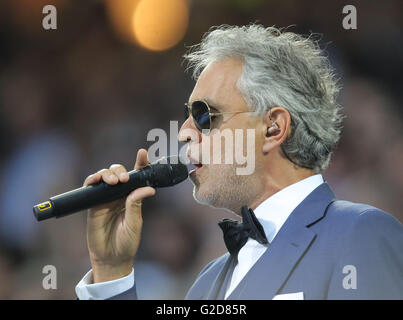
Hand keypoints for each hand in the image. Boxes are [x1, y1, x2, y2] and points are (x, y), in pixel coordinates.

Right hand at [84, 149, 154, 282]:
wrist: (111, 257)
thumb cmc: (126, 242)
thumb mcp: (134, 224)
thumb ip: (136, 205)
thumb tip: (148, 188)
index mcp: (133, 197)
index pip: (137, 177)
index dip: (140, 163)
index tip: (142, 153)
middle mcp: (119, 194)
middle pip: (119, 172)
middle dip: (121, 171)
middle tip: (124, 180)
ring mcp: (105, 197)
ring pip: (105, 176)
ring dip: (109, 174)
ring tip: (114, 183)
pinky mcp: (92, 203)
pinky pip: (90, 186)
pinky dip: (92, 179)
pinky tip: (96, 180)